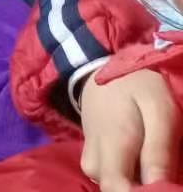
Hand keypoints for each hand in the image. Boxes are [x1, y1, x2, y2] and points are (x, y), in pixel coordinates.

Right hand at [81, 68, 178, 191]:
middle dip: (142, 189)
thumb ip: (158, 149)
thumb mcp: (159, 110)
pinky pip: (110, 180)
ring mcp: (90, 160)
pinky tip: (141, 161)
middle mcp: (94, 158)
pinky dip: (129, 177)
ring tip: (154, 163)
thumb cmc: (137, 87)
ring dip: (136, 183)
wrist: (103, 75)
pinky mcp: (92, 161)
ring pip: (113, 187)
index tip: (163, 186)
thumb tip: (159, 187)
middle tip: (164, 172)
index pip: (116, 189)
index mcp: (112, 144)